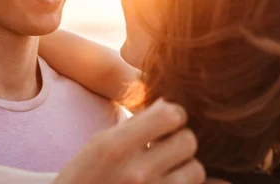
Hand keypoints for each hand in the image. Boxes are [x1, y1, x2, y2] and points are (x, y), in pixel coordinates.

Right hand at [54, 99, 205, 183]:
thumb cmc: (83, 178)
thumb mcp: (99, 144)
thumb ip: (134, 124)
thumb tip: (168, 103)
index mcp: (115, 148)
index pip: (170, 116)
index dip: (174, 114)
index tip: (167, 120)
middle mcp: (136, 174)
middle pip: (188, 142)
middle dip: (181, 140)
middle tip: (169, 146)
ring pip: (196, 171)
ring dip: (186, 167)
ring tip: (168, 169)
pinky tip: (171, 180)